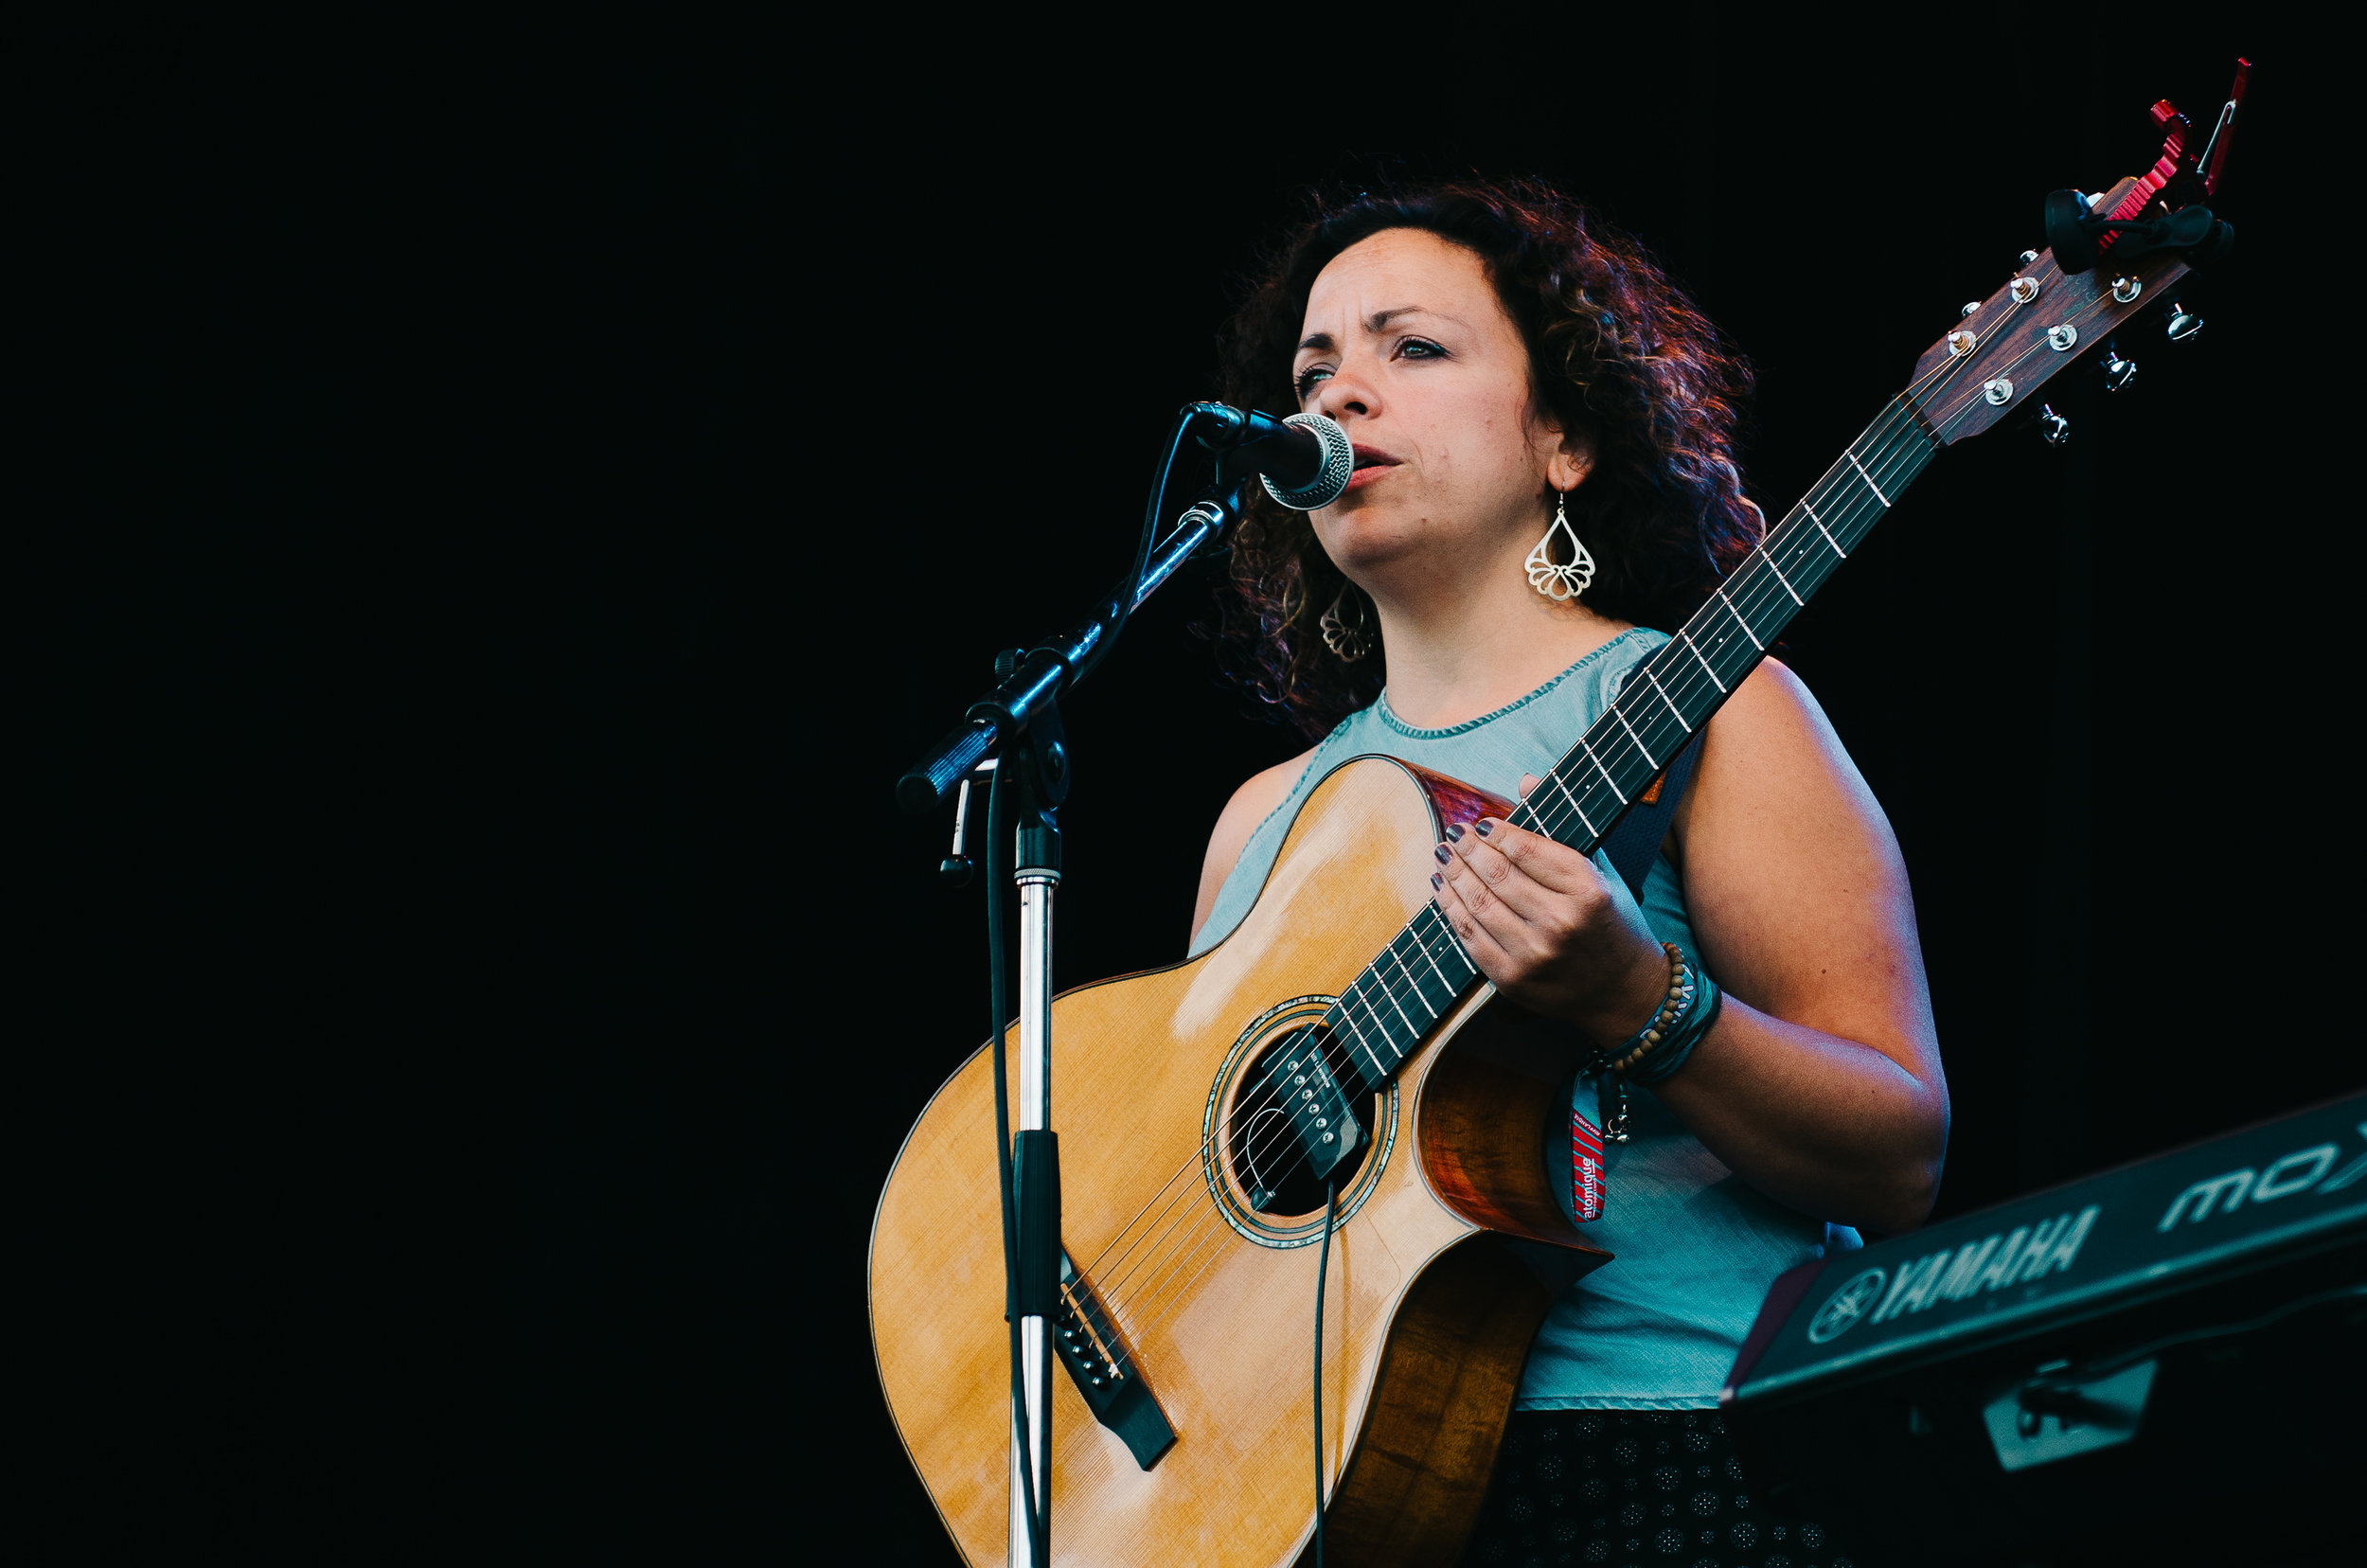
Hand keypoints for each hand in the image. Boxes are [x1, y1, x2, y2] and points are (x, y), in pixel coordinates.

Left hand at [1430, 774, 1670, 1045]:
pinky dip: (1450, 908)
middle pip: (1497, 875)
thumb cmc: (1612, 923)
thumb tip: (1525, 779)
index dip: (1496, 832)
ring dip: (1453, 875)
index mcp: (1587, 892)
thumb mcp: (1602, 872)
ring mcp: (1534, 955)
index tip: (1481, 823)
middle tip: (1454, 834)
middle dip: (1467, 849)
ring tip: (1443, 855)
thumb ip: (1565, 826)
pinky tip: (1442, 889)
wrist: (1623, 992)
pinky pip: (1470, 937)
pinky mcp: (1513, 980)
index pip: (1526, 850)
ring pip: (1478, 904)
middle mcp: (1560, 923)